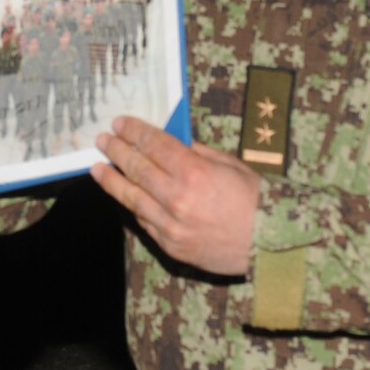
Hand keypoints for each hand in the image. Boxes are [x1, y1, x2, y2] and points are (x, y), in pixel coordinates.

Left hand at [92, 116, 261, 275]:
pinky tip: (123, 195)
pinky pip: (144, 222)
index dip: (134, 132)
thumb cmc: (257, 201)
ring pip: (132, 198)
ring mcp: (171, 225)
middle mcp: (177, 198)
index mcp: (194, 172)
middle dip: (117, 151)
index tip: (119, 123)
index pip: (153, 145)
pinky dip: (132, 206)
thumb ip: (198, 153)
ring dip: (112, 180)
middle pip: (137, 169)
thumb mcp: (231, 165)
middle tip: (103, 140)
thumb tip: (173, 142)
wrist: (272, 246)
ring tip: (97, 168)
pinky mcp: (171, 246)